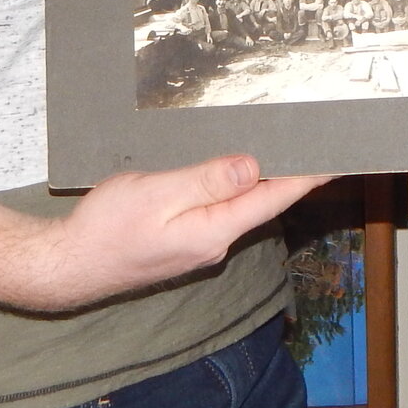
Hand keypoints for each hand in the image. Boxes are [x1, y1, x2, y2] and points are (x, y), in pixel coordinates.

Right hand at [28, 156, 329, 310]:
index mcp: (215, 230)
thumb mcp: (157, 194)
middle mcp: (215, 242)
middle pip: (263, 202)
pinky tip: (234, 171)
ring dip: (263, 179)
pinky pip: (220, 210)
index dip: (308, 175)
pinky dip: (235, 188)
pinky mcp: (183, 240)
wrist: (69, 265)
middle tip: (316, 141)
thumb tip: (254, 167)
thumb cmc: (106, 229)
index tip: (338, 157)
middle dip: (292, 174)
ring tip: (285, 149)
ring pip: (241, 206)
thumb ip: (207, 181)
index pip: (274, 197)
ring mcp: (199, 244)